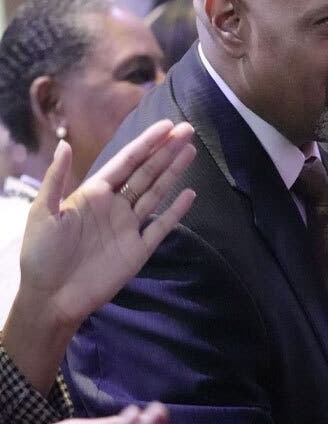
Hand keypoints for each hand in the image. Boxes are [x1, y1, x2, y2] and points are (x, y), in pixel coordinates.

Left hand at [2, 120, 195, 393]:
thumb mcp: (42, 213)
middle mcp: (115, 206)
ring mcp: (129, 227)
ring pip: (156, 193)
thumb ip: (57, 180)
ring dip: (173, 172)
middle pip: (146, 172)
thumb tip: (67, 145)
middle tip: (188, 130)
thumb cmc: (41, 254)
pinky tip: (189, 194)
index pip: (125, 162)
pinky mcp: (138, 250)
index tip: (166, 126)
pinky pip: (161, 226)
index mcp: (93, 194)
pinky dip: (176, 211)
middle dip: (166, 151)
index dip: (146, 143)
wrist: (52, 297)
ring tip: (191, 151)